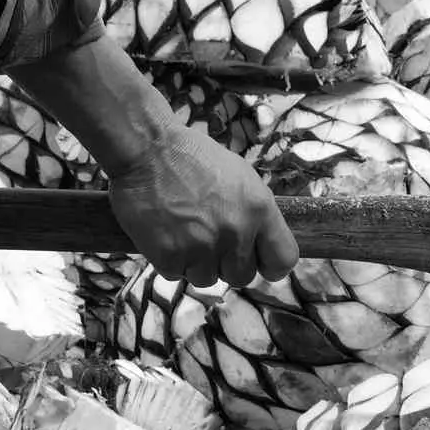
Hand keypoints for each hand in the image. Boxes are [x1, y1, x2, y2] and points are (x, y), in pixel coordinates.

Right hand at [108, 127, 299, 286]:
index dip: (269, 265)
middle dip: (226, 264)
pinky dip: (168, 260)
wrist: (146, 149)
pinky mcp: (170, 257)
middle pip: (242, 277)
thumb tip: (259, 242)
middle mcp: (235, 232)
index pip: (283, 259)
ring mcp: (202, 248)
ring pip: (206, 280)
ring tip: (182, 232)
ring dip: (194, 263)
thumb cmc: (192, 157)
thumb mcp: (240, 176)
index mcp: (259, 209)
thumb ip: (254, 213)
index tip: (257, 261)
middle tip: (208, 240)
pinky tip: (164, 233)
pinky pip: (175, 274)